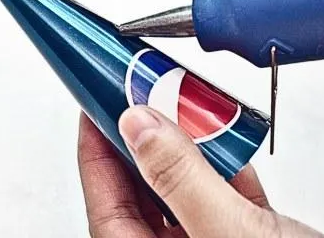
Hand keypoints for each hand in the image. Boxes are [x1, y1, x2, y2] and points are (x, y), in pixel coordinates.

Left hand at [78, 109, 323, 236]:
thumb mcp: (227, 232)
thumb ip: (179, 178)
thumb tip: (138, 127)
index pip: (106, 204)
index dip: (95, 150)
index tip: (96, 106)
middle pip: (142, 193)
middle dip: (142, 141)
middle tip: (139, 99)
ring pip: (183, 191)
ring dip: (186, 150)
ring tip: (182, 111)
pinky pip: (223, 196)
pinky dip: (225, 166)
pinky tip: (228, 141)